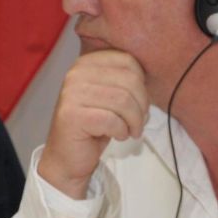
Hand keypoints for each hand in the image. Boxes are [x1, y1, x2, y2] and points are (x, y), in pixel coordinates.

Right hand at [36, 50, 149, 198]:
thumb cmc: (94, 127)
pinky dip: (121, 131)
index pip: (128, 61)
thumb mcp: (110, 97)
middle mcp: (76, 73)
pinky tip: (117, 136)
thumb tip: (150, 81)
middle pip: (129, 80)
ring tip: (130, 131)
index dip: (142, 85)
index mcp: (87, 63)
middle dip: (142, 106)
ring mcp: (72, 94)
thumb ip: (125, 82)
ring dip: (134, 121)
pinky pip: (112, 120)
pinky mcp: (73, 116)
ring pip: (124, 101)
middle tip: (138, 122)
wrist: (67, 157)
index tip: (139, 104)